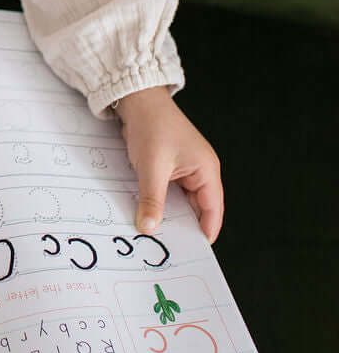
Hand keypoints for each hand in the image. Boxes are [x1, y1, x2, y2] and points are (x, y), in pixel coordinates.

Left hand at [115, 87, 223, 243]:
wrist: (138, 100)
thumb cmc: (152, 126)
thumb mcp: (151, 167)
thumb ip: (151, 200)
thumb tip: (149, 227)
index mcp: (207, 170)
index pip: (213, 210)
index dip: (205, 232)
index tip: (192, 252)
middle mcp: (201, 171)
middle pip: (198, 209)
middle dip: (185, 227)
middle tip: (170, 248)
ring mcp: (187, 169)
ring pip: (182, 202)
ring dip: (170, 215)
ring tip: (158, 235)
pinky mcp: (173, 167)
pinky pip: (171, 192)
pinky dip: (162, 203)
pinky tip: (149, 214)